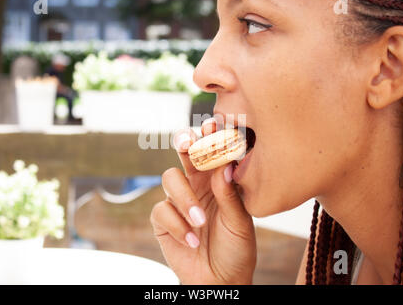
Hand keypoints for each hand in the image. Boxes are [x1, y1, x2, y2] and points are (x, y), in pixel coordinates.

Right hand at [150, 119, 256, 284]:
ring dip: (184, 198)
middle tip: (187, 142)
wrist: (220, 280)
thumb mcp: (240, 221)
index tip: (213, 123)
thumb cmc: (237, 249)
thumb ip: (229, 194)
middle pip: (184, 153)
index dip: (210, 135)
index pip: (211, 151)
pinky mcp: (163, 220)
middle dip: (183, 143)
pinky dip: (177, 225)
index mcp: (218, 180)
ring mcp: (179, 201)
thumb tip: (224, 164)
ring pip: (170, 178)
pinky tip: (193, 240)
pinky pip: (161, 210)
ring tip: (201, 221)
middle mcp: (197, 185)